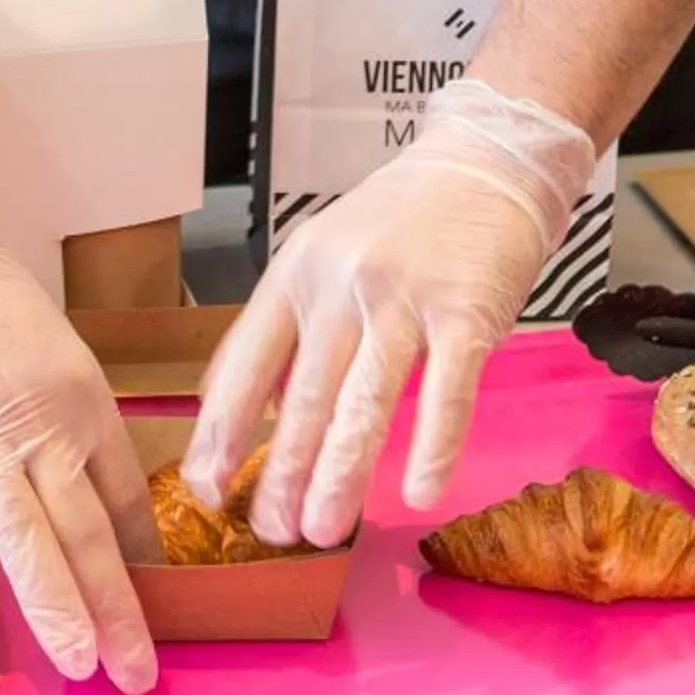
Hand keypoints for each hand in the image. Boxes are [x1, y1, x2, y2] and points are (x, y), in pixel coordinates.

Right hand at [0, 158, 159, 694]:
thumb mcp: (51, 354)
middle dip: (117, 607)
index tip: (160, 612)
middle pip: (87, 527)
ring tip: (81, 663)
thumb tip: (82, 491)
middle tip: (138, 672)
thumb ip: (65, 424)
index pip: (125, 497)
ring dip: (53, 602)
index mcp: (84, 402)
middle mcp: (43, 423)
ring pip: (24, 531)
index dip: (142, 560)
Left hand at [183, 79, 596, 549]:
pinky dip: (432, 448)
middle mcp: (342, 283)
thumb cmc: (403, 222)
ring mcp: (406, 297)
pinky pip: (447, 393)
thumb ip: (291, 329)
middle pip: (301, 394)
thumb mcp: (324, 255)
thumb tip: (253, 415)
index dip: (221, 430)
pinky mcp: (468, 312)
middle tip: (272, 532)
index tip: (207, 488)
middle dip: (282, 473)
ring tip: (325, 530)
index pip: (244, 361)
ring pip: (364, 401)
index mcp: (297, 272)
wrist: (487, 161)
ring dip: (341, 475)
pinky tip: (419, 492)